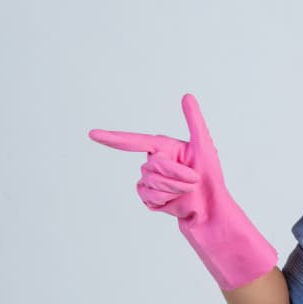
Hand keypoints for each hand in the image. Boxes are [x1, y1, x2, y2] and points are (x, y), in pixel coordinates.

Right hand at [89, 93, 275, 289]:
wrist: (210, 208)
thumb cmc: (211, 177)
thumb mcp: (204, 145)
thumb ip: (194, 120)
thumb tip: (187, 96)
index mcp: (162, 147)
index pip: (133, 141)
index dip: (112, 138)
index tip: (92, 134)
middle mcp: (153, 161)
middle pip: (151, 164)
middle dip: (175, 173)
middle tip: (193, 178)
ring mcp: (149, 180)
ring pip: (150, 181)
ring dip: (172, 187)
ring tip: (187, 189)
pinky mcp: (149, 198)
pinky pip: (148, 196)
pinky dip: (164, 199)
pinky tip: (174, 201)